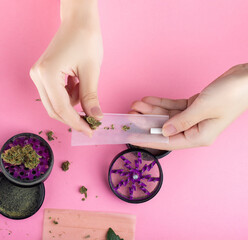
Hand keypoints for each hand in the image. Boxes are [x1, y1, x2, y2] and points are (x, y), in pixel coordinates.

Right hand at [30, 0, 102, 135]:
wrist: (78, 20)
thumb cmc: (86, 39)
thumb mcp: (91, 70)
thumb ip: (90, 97)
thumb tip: (95, 118)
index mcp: (47, 74)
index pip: (62, 108)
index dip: (77, 122)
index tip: (91, 131)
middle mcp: (37, 76)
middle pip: (54, 109)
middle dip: (73, 117)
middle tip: (91, 122)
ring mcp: (38, 75)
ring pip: (54, 103)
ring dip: (71, 102)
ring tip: (83, 84)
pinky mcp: (42, 74)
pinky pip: (54, 94)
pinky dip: (68, 94)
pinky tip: (76, 81)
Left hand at [130, 64, 247, 149]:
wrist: (247, 79)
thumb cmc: (231, 95)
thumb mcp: (203, 108)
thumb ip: (181, 121)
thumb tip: (164, 132)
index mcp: (199, 136)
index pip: (168, 142)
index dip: (148, 140)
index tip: (131, 138)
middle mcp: (195, 129)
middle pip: (164, 129)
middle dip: (146, 122)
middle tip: (129, 115)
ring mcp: (194, 118)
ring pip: (167, 116)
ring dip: (151, 111)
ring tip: (135, 105)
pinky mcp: (194, 106)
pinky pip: (173, 107)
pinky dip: (161, 103)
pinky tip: (147, 100)